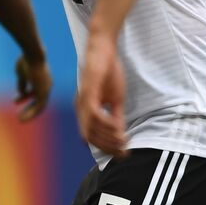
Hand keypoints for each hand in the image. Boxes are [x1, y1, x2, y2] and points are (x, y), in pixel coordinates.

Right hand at [15, 55, 51, 121]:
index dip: (25, 97)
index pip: (35, 92)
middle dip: (29, 108)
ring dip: (30, 113)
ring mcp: (46, 89)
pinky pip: (39, 107)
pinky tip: (23, 118)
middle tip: (19, 115)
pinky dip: (31, 113)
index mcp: (42, 79)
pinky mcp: (44, 93)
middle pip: (39, 100)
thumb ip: (22, 83)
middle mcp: (47, 85)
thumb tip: (21, 93)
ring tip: (20, 120)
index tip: (15, 101)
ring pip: (40, 106)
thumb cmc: (26, 61)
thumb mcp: (21, 74)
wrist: (33, 55)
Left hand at [76, 32, 127, 155]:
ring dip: (108, 138)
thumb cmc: (109, 73)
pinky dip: (106, 123)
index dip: (106, 148)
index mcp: (84, 111)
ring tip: (124, 140)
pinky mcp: (88, 91)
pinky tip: (118, 127)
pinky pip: (94, 114)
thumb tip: (121, 134)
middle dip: (108, 147)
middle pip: (90, 138)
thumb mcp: (115, 99)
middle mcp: (80, 108)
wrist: (104, 50)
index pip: (91, 137)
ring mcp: (83, 100)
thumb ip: (116, 116)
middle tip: (125, 151)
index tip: (122, 154)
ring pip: (91, 129)